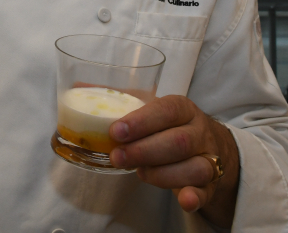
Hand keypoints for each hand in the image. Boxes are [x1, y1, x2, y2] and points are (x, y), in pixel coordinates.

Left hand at [108, 95, 239, 226]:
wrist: (209, 144)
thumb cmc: (170, 124)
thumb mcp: (150, 108)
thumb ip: (119, 99)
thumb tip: (77, 87)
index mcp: (183, 107)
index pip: (166, 110)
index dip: (141, 121)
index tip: (116, 131)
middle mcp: (199, 131)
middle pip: (179, 141)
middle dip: (144, 151)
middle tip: (117, 157)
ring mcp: (208, 157)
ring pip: (194, 167)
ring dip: (163, 174)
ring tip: (139, 173)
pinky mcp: (210, 183)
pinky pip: (206, 191)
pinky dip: (194, 196)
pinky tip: (183, 199)